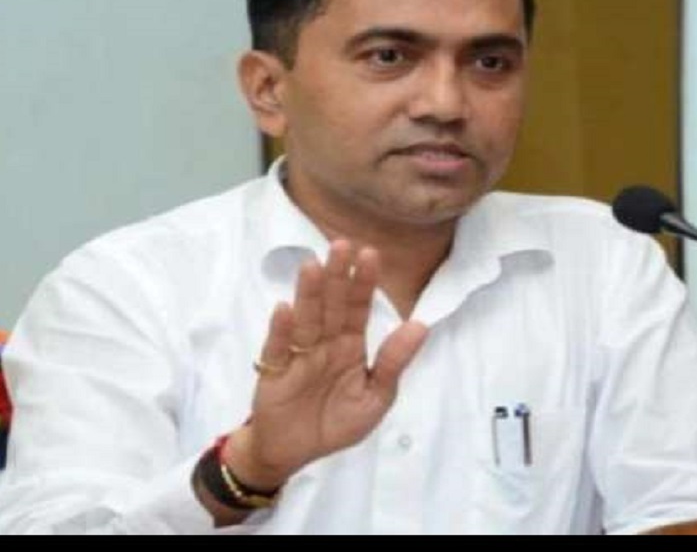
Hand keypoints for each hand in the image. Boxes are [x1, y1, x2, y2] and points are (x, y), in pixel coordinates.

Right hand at [226, 241, 427, 488]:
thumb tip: (421, 326)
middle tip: (342, 244)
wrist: (295, 452)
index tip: (370, 254)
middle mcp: (325, 342)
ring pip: (306, 319)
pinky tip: (285, 310)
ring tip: (314, 266)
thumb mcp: (375, 398)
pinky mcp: (275, 371)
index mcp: (351, 345)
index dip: (363, 283)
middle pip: (332, 305)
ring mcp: (299, 354)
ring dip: (309, 294)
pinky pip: (279, 349)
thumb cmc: (336, 422)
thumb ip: (393, 363)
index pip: (358, 308)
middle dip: (337, 276)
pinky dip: (281, 331)